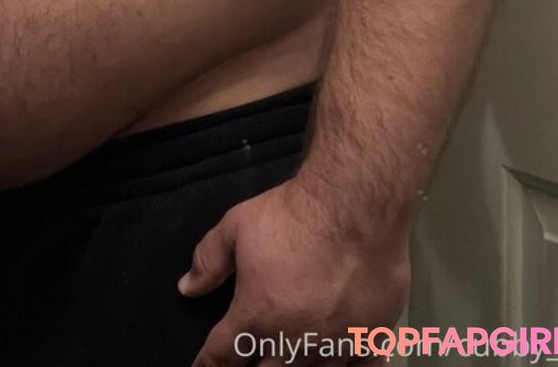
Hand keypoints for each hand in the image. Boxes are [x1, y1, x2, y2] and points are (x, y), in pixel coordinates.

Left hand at [178, 175, 410, 365]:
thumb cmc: (293, 216)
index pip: (222, 355)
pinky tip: (339, 364)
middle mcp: (292, 343)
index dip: (209, 363)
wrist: (355, 207)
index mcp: (256, 317)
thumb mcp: (237, 226)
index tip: (204, 366)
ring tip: (286, 360)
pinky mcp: (370, 341)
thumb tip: (187, 287)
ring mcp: (334, 348)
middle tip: (247, 357)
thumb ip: (209, 259)